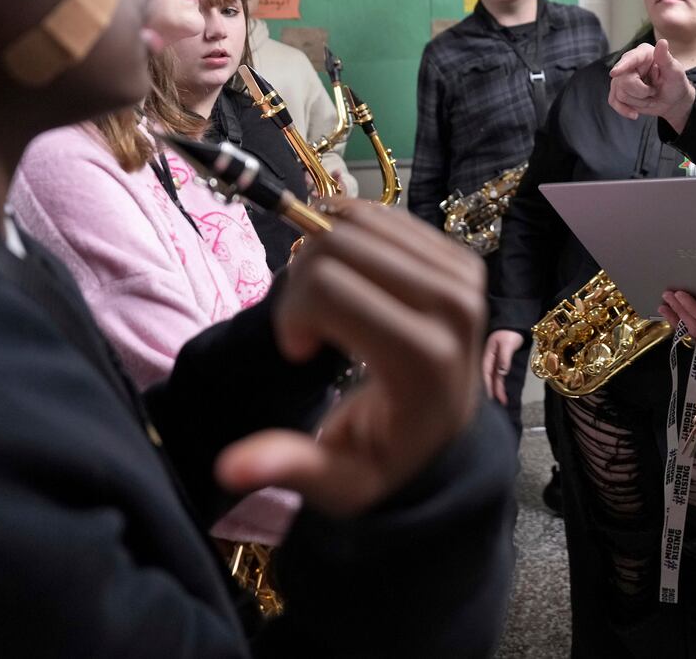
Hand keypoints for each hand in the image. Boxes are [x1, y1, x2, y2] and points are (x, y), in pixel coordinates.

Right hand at [215, 202, 485, 516]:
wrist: (441, 434)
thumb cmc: (380, 456)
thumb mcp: (335, 479)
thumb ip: (287, 467)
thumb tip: (231, 468)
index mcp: (422, 358)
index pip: (328, 286)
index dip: (294, 312)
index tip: (300, 350)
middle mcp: (454, 308)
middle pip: (340, 244)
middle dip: (303, 280)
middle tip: (309, 325)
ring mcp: (464, 279)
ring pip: (361, 221)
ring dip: (326, 256)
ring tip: (330, 304)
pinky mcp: (462, 260)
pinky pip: (387, 217)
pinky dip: (352, 236)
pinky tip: (347, 276)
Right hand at [482, 330, 524, 405]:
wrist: (514, 324)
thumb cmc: (509, 332)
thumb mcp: (507, 344)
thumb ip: (504, 358)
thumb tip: (501, 373)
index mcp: (488, 355)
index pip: (485, 373)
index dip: (487, 385)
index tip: (489, 396)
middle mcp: (489, 360)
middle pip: (489, 378)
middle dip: (493, 391)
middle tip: (498, 403)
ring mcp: (494, 361)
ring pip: (495, 378)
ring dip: (498, 389)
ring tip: (503, 402)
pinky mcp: (500, 362)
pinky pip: (499, 375)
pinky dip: (500, 383)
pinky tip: (502, 392)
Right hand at [608, 38, 693, 131]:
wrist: (673, 101)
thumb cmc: (676, 83)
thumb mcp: (675, 71)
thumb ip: (666, 58)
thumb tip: (662, 42)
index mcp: (644, 53)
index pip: (631, 58)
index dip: (623, 66)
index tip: (614, 73)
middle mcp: (630, 62)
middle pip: (624, 80)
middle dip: (641, 93)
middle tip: (654, 91)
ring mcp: (622, 77)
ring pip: (620, 93)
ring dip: (639, 102)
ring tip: (650, 97)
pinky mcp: (619, 90)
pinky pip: (614, 101)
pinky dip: (624, 110)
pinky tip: (634, 114)